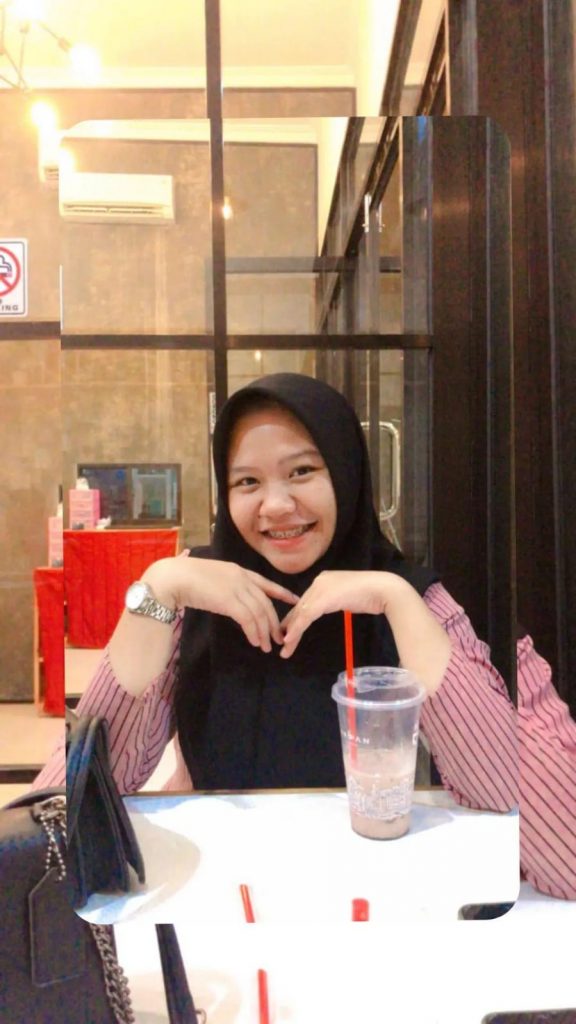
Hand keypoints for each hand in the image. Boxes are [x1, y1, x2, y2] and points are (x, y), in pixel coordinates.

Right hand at [145, 556, 297, 652]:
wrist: (172, 578)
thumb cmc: (184, 577)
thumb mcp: (211, 578)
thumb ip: (224, 586)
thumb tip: (226, 597)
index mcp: (238, 570)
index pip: (266, 583)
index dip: (281, 593)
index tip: (294, 601)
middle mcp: (241, 578)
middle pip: (265, 602)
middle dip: (274, 622)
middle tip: (279, 637)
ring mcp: (236, 588)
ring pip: (259, 613)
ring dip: (264, 632)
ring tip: (267, 646)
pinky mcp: (229, 601)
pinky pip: (248, 619)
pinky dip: (253, 632)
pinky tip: (254, 642)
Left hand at [279, 570, 392, 657]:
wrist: (383, 589)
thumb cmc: (370, 595)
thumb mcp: (346, 598)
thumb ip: (333, 601)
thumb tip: (325, 608)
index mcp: (323, 580)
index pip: (306, 602)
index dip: (296, 618)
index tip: (289, 631)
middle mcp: (318, 582)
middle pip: (300, 608)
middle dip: (290, 627)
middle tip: (283, 644)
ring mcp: (320, 588)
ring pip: (301, 613)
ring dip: (292, 632)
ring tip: (285, 648)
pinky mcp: (323, 598)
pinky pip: (306, 616)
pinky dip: (297, 629)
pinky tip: (290, 639)